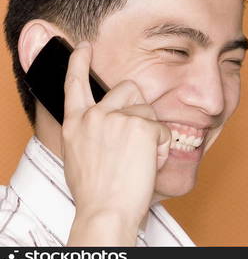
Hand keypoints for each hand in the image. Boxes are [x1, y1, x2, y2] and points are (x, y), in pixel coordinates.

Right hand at [62, 41, 170, 245]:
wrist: (106, 211)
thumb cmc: (96, 190)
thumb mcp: (80, 155)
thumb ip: (90, 132)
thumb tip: (104, 121)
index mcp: (76, 123)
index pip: (74, 83)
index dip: (79, 62)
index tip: (84, 47)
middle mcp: (94, 116)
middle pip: (127, 89)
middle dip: (138, 105)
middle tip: (138, 131)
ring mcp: (118, 119)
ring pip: (148, 110)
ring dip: (150, 132)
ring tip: (140, 158)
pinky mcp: (141, 126)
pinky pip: (162, 130)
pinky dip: (161, 148)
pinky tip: (148, 164)